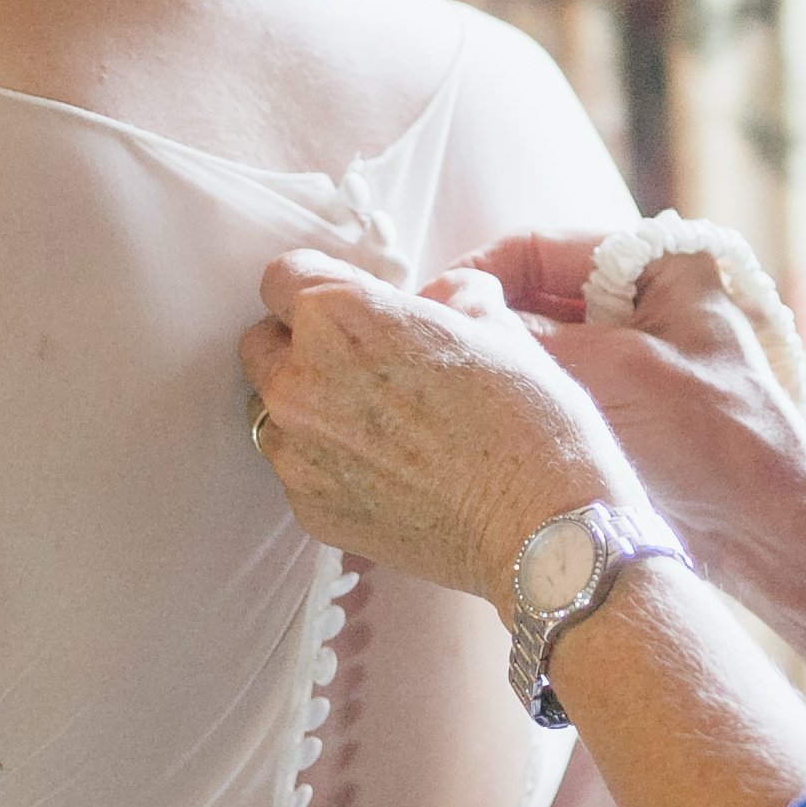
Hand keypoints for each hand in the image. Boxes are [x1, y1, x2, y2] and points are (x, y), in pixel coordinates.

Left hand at [239, 248, 647, 615]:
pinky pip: (297, 468)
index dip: (317, 282)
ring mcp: (297, 452)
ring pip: (272, 410)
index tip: (344, 298)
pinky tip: (381, 469)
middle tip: (357, 360)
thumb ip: (447, 294)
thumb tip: (436, 298)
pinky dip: (324, 461)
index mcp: (338, 318)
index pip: (281, 277)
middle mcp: (299, 382)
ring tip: (369, 421)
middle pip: (262, 343)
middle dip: (298, 343)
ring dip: (306, 405)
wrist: (543, 529)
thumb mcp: (495, 324)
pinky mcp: (308, 509)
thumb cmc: (526, 419)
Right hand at [456, 232, 805, 580]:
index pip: (537, 248)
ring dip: (501, 366)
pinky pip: (557, 386)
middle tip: (428, 358)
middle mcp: (645, 298)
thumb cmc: (712, 446)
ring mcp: (635, 353)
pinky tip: (489, 422)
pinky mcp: (626, 403)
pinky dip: (524, 399)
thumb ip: (524, 338)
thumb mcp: (609, 375)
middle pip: (533, 295)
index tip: (428, 315)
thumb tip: (447, 311)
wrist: (776, 538)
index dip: (475, 277)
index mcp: (660, 264)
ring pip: (539, 344)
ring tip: (451, 392)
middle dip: (483, 324)